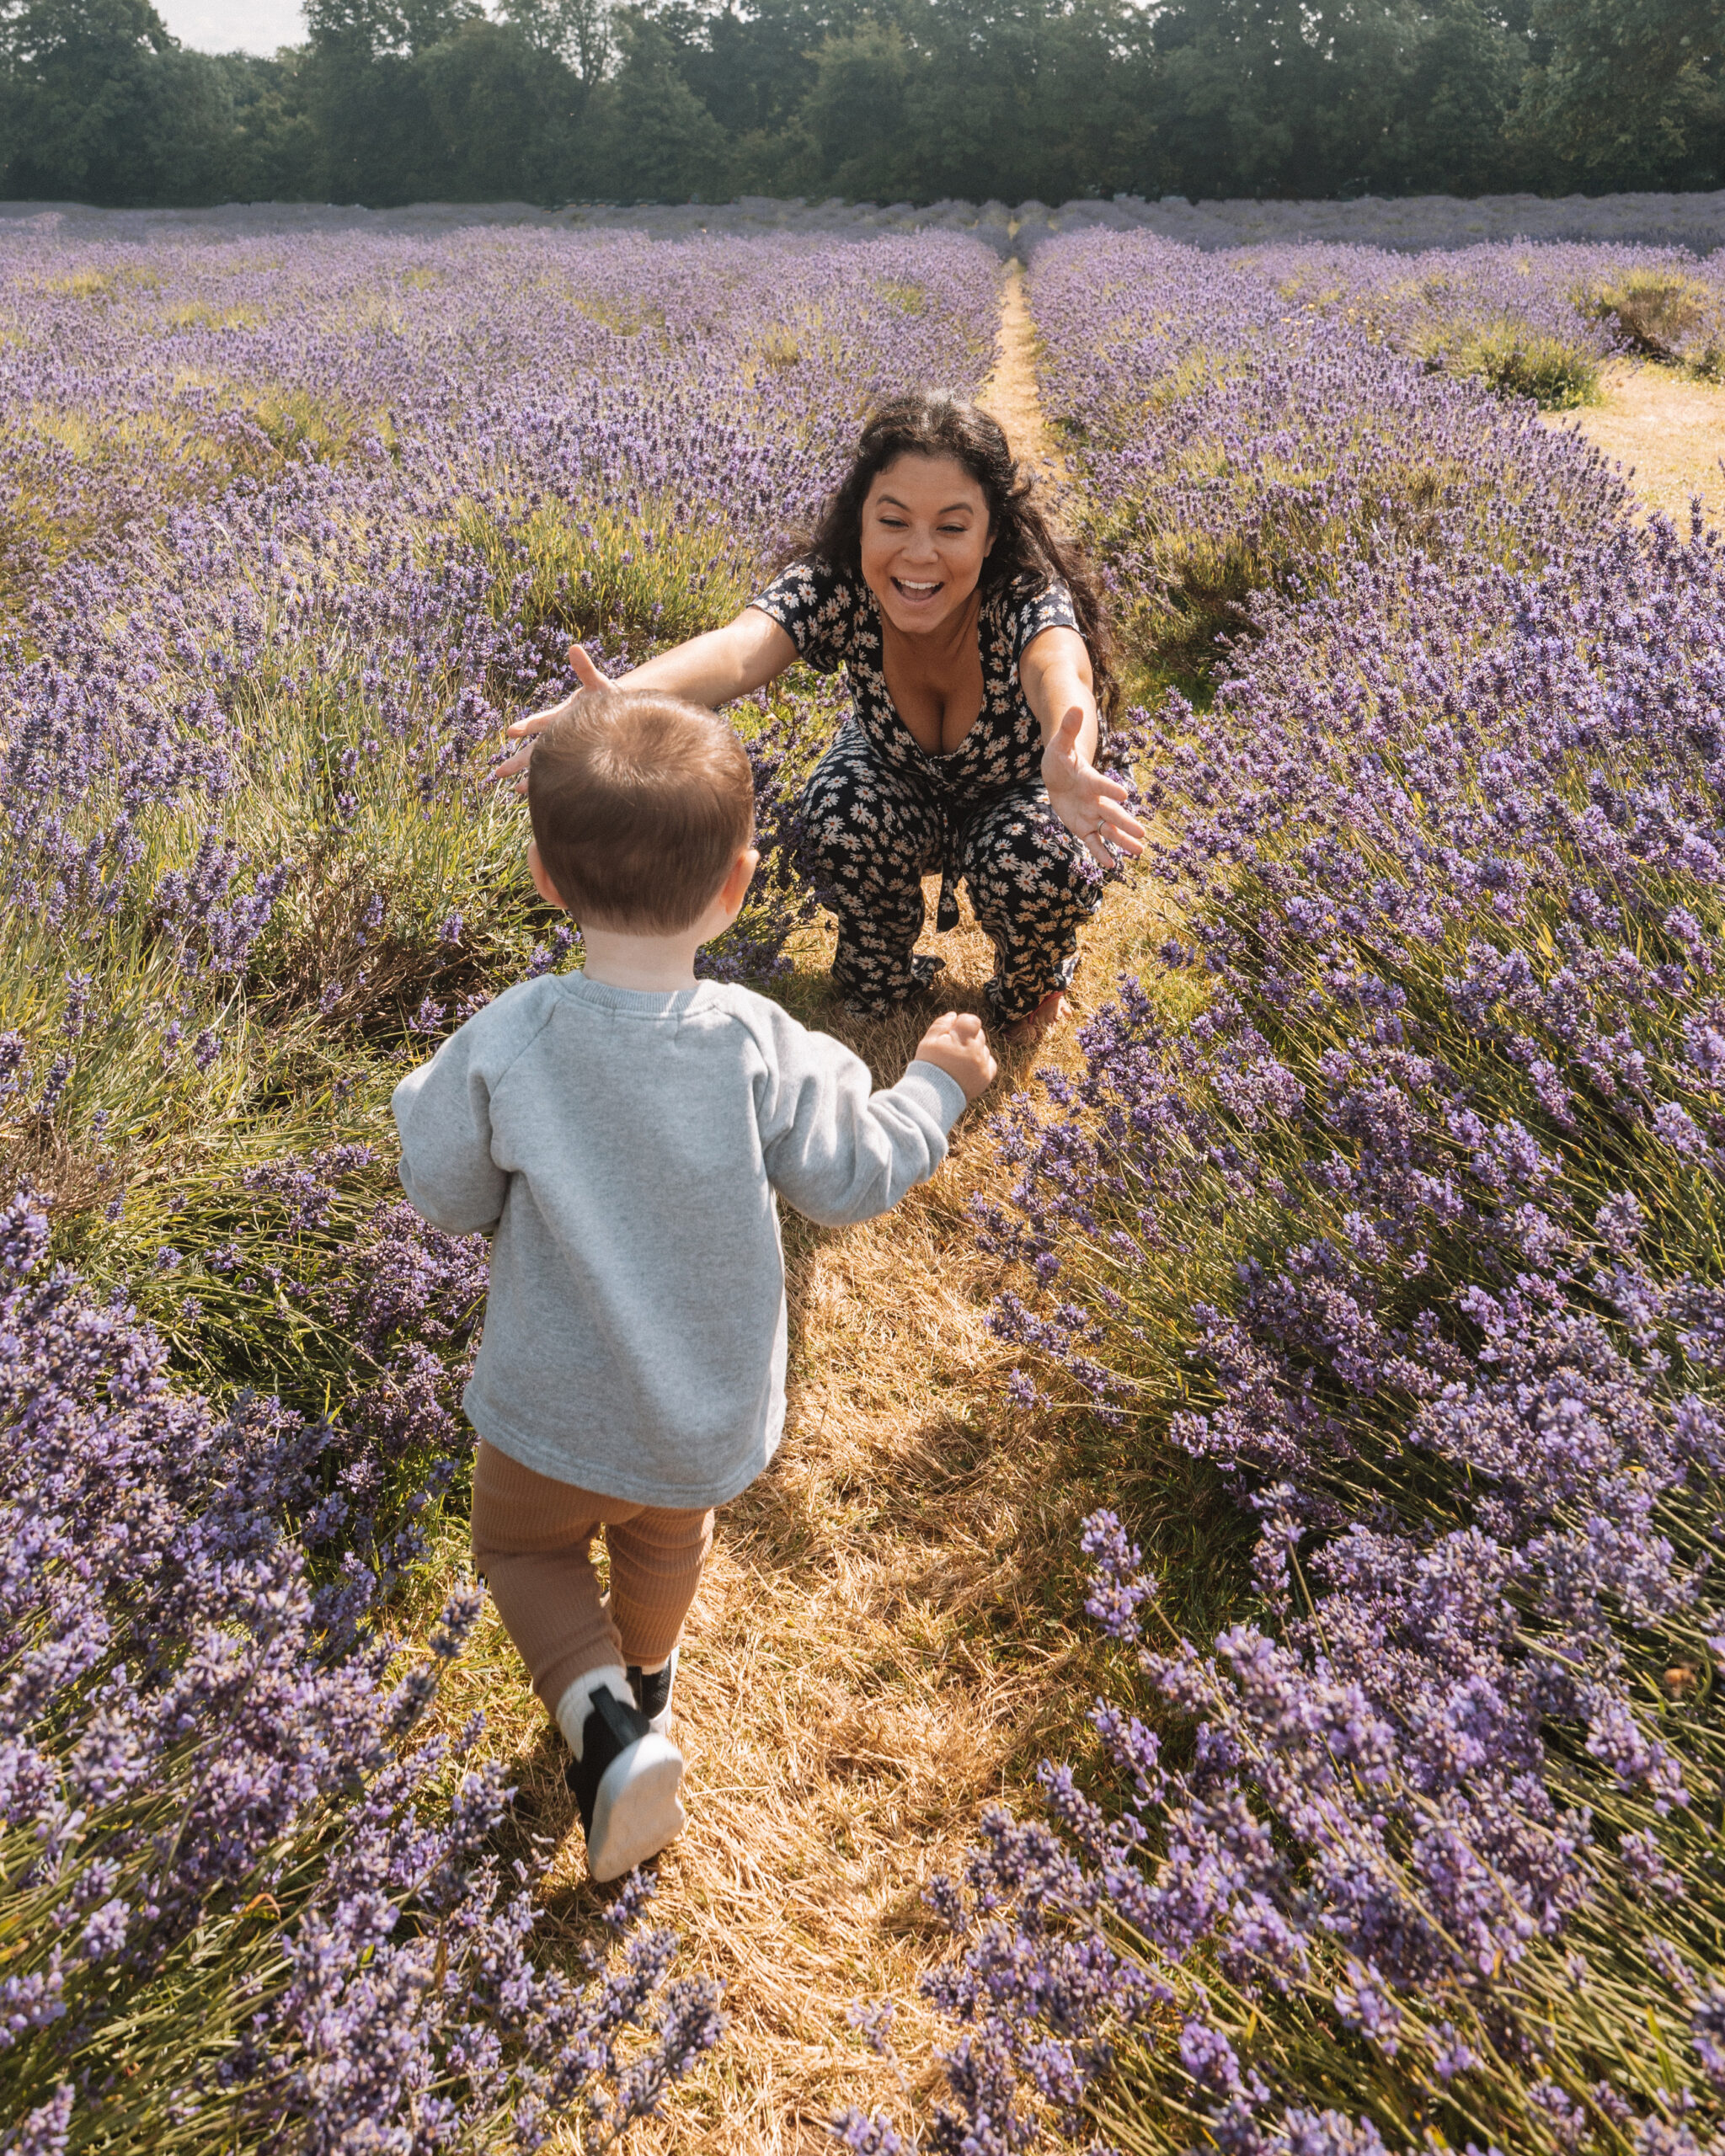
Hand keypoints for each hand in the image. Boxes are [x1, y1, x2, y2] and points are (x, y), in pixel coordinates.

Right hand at [491, 644, 614, 789]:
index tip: (512, 732)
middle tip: (497, 772)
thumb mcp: (599, 685)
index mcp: (562, 716)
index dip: (527, 725)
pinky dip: (546, 784)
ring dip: (528, 777)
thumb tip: (574, 647)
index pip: (542, 722)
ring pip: (542, 766)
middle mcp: (558, 735)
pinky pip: (556, 775)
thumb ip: (585, 669)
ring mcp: (564, 750)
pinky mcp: (573, 762)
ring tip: (514, 788)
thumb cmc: (609, 700)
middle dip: (517, 761)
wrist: (621, 716)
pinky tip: (532, 795)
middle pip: (534, 750)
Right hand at [914, 1011, 997, 1103]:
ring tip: (958, 1060)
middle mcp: (976, 1052)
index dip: (963, 1022)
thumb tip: (954, 1015)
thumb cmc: (929, 1066)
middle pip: (978, 1034)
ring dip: (974, 1050)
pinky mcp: (986, 1078)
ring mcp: (983, 1066)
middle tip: (952, 1048)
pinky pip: (990, 1063)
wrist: (932, 1096)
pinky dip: (982, 1062)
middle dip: (967, 1037)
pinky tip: (969, 1066)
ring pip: (984, 1048)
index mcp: (963, 1041)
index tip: (954, 1029)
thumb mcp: (928, 1041)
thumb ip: (941, 1024)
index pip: (973, 1021)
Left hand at [1041, 707, 1145, 869]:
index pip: (1101, 785)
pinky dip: (1100, 853)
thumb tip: (1076, 706)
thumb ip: (1068, 729)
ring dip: (1122, 842)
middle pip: (1111, 813)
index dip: (1110, 789)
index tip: (1124, 794)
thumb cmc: (1060, 758)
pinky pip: (1093, 841)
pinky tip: (1111, 866)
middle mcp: (1095, 800)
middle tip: (1142, 834)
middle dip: (1125, 823)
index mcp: (1090, 780)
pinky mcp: (1083, 827)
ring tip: (1139, 853)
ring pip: (1108, 830)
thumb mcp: (1059, 745)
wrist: (1059, 774)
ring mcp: (1091, 814)